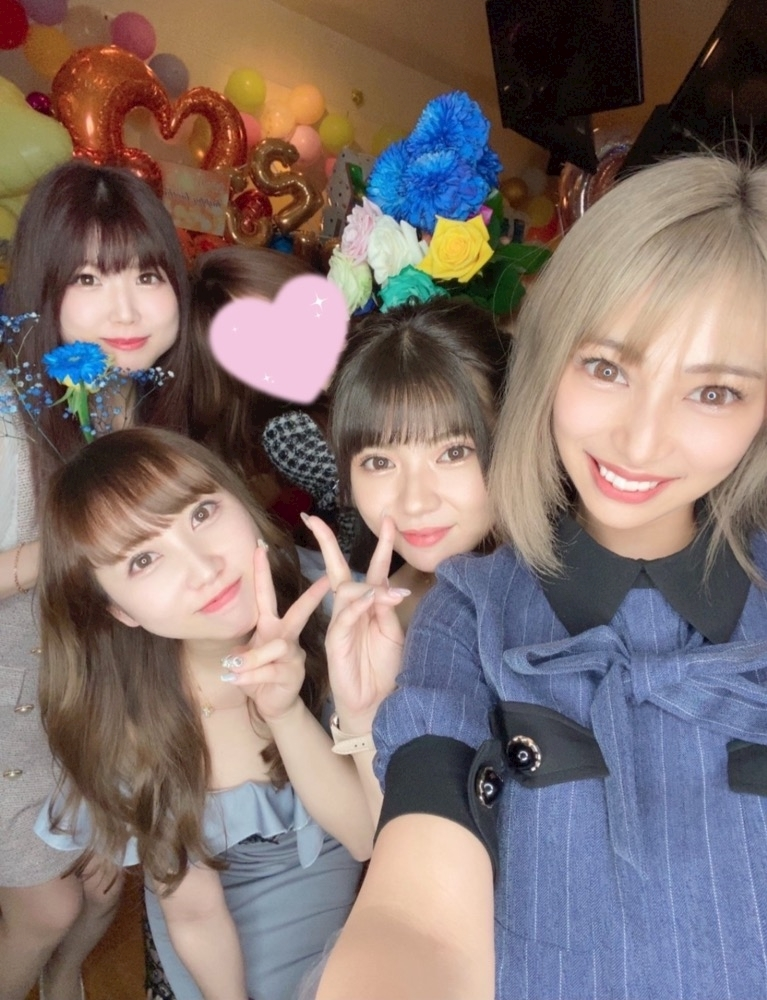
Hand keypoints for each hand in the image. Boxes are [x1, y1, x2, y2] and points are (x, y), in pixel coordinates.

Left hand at [221, 542, 329, 722]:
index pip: (266, 595)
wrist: (271, 703)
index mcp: (272, 626)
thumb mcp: (246, 658)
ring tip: (232, 666)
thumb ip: (243, 651)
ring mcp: (292, 655)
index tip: (261, 548)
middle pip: (299, 612)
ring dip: (251, 658)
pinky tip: (234, 678)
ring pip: (275, 647)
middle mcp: (285, 636)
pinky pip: (268, 670)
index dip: (262, 572)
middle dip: (312, 597)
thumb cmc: (259, 675)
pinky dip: (247, 675)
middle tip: (326, 582)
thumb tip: (235, 654)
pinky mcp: (292, 673)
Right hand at [303, 514, 405, 733]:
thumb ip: (387, 607)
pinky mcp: (335, 640)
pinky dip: (359, 605)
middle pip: (337, 568)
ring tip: (394, 596)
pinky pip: (345, 615)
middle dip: (325, 542)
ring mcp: (340, 622)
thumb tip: (388, 588)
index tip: (389, 519)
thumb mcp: (392, 632)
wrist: (377, 702)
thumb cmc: (385, 667)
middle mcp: (350, 608)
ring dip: (370, 587)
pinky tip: (373, 602)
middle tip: (313, 519)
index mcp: (369, 603)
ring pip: (347, 590)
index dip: (383, 543)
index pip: (374, 567)